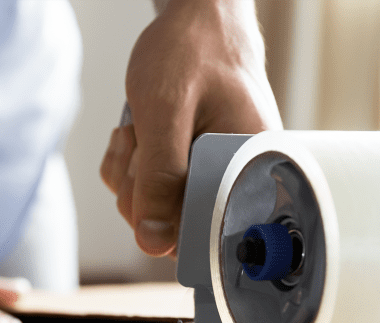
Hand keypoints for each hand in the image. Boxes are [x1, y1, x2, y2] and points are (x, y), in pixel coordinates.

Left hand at [100, 0, 281, 256]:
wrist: (198, 19)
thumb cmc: (193, 51)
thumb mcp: (165, 110)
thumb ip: (160, 178)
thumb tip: (152, 243)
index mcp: (248, 171)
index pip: (207, 235)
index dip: (166, 222)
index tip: (148, 177)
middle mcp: (237, 182)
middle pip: (174, 229)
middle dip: (140, 190)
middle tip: (141, 141)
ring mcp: (211, 179)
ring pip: (154, 212)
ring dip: (131, 175)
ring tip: (139, 131)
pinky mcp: (190, 173)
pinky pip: (147, 193)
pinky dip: (130, 167)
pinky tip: (138, 134)